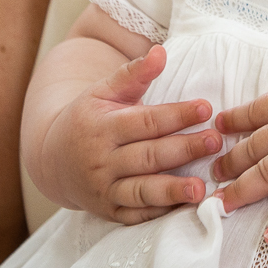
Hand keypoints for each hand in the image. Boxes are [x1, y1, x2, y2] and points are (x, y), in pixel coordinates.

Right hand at [39, 45, 222, 223]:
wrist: (52, 159)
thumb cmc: (88, 119)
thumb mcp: (104, 91)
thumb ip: (134, 73)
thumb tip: (160, 52)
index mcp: (101, 127)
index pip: (145, 121)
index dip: (177, 115)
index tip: (206, 108)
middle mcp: (101, 161)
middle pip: (149, 156)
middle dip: (184, 149)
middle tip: (215, 142)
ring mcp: (104, 190)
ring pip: (142, 191)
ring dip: (172, 191)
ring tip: (201, 189)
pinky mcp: (108, 212)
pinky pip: (136, 215)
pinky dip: (160, 213)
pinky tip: (185, 208)